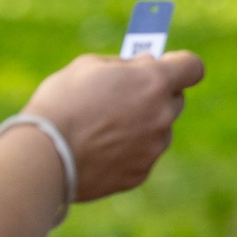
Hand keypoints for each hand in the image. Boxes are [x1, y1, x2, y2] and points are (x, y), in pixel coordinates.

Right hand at [20, 50, 205, 201]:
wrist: (43, 156)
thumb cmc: (61, 103)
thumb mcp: (87, 66)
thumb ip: (123, 63)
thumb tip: (143, 64)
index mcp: (154, 82)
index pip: (192, 67)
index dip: (178, 64)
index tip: (162, 65)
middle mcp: (163, 115)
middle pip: (175, 100)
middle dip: (156, 95)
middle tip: (126, 95)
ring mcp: (154, 147)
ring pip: (158, 131)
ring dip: (142, 126)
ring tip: (102, 128)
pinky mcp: (140, 173)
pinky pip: (141, 156)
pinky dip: (127, 152)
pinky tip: (97, 151)